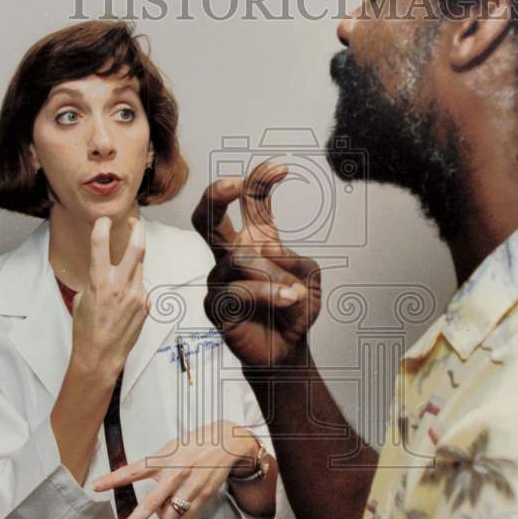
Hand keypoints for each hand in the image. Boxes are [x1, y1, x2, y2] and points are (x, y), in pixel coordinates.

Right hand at [70, 216, 148, 374]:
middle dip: (138, 230)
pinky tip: (123, 303)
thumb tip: (104, 267)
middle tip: (135, 222)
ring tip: (122, 273)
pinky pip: (141, 288)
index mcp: (99, 282)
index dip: (101, 227)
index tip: (103, 220)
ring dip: (133, 264)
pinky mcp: (145, 304)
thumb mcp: (83, 298)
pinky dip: (133, 288)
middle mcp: (120, 285)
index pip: (100, 245)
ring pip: (140, 268)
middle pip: (137, 248)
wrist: (101, 354)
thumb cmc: (86, 328)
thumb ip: (96, 279)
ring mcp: (136, 295)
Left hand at [93, 420, 258, 518]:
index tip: (96, 486)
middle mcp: (176, 473)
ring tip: (166, 503)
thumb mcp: (172, 446)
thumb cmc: (197, 442)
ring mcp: (190, 487)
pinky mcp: (202, 496)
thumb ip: (156, 464)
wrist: (228, 441)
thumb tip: (140, 478)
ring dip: (160, 516)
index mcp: (165, 458)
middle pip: (150, 503)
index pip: (135, 469)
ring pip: (167, 515)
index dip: (114, 478)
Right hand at [191, 161, 321, 367]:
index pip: (251, 200)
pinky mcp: (216, 306)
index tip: (282, 168)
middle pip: (208, 217)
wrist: (287, 350)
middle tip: (234, 184)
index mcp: (255, 238)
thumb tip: (269, 252)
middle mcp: (231, 254)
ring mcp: (219, 280)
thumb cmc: (295, 309)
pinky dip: (267, 294)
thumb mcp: (310, 276)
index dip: (261, 177)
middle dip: (216, 195)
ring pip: (236, 260)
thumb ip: (296, 259)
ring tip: (296, 294)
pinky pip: (236, 291)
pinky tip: (288, 300)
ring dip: (271, 276)